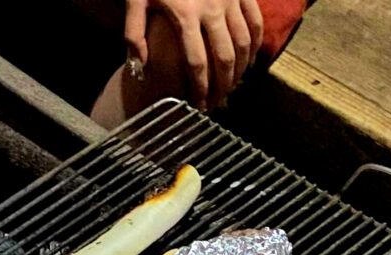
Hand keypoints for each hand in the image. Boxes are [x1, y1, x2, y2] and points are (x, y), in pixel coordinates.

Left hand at [125, 0, 263, 108]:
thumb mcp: (137, 0)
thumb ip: (134, 34)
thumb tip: (140, 68)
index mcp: (185, 16)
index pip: (197, 63)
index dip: (200, 90)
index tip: (198, 107)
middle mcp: (213, 9)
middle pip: (225, 58)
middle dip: (222, 87)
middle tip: (217, 103)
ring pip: (244, 43)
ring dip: (241, 70)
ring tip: (231, 87)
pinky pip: (256, 22)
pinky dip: (256, 45)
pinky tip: (249, 61)